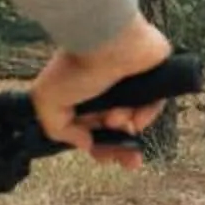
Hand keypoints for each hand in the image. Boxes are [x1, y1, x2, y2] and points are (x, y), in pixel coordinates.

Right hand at [29, 14, 174, 168]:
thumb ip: (58, 129)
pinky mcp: (155, 76)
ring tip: (118, 119)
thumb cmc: (76, 67)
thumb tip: (84, 143)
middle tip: (129, 162)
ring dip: (127, 127)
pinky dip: (147, 115)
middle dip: (121, 149)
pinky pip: (154, 103)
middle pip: (118, 128)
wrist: (108, 42)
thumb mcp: (49, 101)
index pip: (93, 127)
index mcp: (83, 93)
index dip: (99, 146)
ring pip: (136, 118)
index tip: (103, 157)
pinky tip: (136, 117)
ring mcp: (132, 82)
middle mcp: (107, 89)